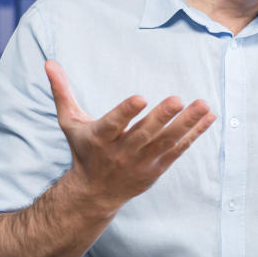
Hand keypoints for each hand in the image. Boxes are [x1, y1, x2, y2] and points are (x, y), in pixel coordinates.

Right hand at [45, 60, 216, 219]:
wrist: (94, 194)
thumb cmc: (83, 151)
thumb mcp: (69, 123)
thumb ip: (62, 92)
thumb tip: (49, 62)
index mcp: (99, 138)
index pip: (113, 124)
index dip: (126, 112)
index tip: (140, 98)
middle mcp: (121, 152)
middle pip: (144, 133)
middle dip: (162, 117)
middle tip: (177, 99)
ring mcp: (141, 162)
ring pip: (166, 142)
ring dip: (186, 124)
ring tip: (203, 105)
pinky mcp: (156, 169)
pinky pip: (178, 150)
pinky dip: (194, 134)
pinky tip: (209, 117)